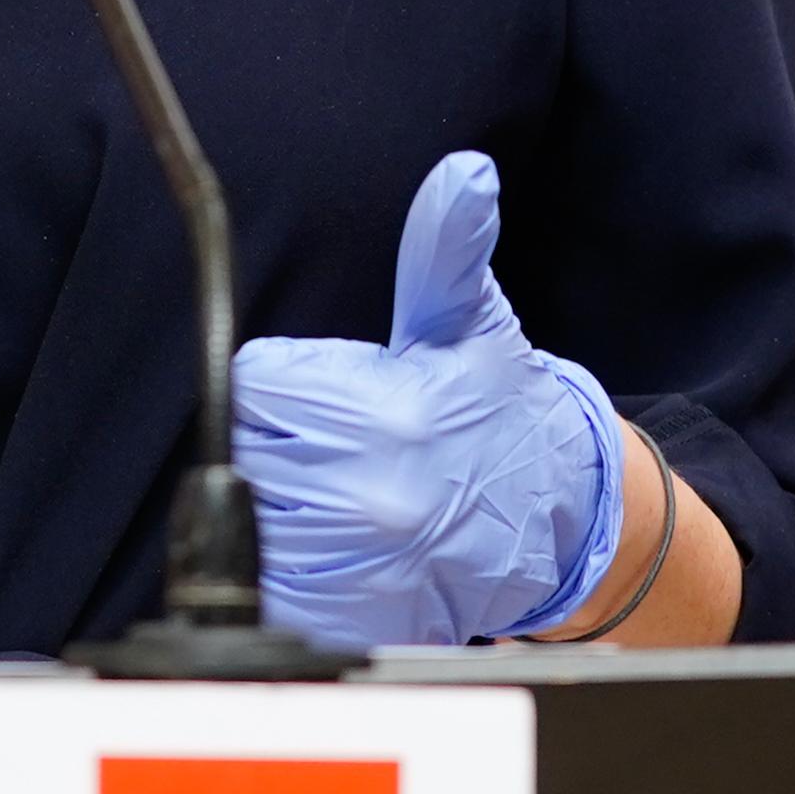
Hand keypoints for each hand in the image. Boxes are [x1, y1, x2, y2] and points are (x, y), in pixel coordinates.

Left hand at [230, 152, 625, 648]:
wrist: (551, 519)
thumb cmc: (498, 409)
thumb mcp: (471, 324)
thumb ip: (447, 250)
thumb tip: (466, 175)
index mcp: (385, 416)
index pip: (254, 381)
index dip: (280, 379)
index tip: (320, 388)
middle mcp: (365, 498)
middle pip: (243, 448)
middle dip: (278, 436)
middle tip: (331, 439)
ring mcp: (357, 570)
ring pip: (247, 517)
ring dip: (276, 500)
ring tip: (333, 486)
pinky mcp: (350, 618)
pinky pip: (270, 584)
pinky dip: (284, 564)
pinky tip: (332, 539)